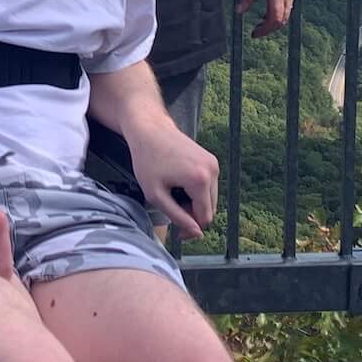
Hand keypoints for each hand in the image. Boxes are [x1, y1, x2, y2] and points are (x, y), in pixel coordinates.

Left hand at [128, 121, 218, 238]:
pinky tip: (179, 184)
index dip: (190, 228)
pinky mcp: (211, 159)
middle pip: (210, 209)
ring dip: (194, 203)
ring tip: (173, 195)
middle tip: (170, 208)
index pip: (204, 218)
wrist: (149, 128)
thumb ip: (177, 216)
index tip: (175, 230)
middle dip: (192, 214)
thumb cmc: (147, 160)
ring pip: (210, 199)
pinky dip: (197, 191)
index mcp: (201, 180)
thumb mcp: (156, 194)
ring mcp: (214, 163)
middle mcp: (213, 170)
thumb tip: (197, 233)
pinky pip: (209, 186)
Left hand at [235, 0, 296, 37]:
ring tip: (261, 21)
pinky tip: (269, 7)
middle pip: (283, 19)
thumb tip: (239, 11)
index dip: (264, 30)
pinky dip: (280, 10)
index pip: (274, 19)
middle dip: (270, 28)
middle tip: (257, 30)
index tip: (254, 33)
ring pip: (288, 12)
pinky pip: (289, 3)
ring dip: (275, 20)